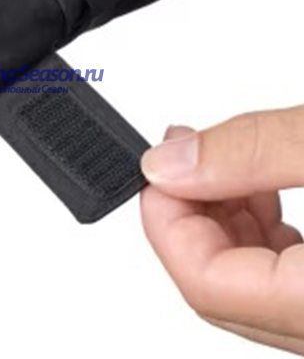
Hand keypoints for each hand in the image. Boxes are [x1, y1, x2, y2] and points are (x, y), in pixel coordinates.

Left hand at [140, 109, 303, 354]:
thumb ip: (253, 152)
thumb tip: (170, 163)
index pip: (205, 284)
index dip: (164, 218)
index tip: (154, 167)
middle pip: (221, 284)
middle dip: (189, 211)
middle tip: (183, 153)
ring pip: (250, 280)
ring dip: (222, 216)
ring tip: (222, 161)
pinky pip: (283, 273)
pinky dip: (259, 226)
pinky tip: (259, 186)